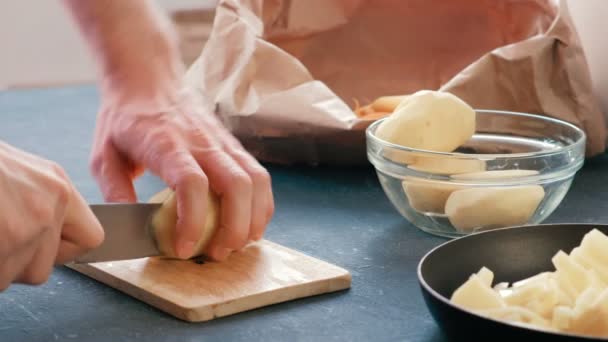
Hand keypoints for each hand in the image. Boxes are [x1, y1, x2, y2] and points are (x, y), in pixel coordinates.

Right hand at [0, 142, 103, 289]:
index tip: (42, 248)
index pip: (91, 239)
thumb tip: (51, 242)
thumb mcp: (23, 175)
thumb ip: (43, 205)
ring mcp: (24, 226)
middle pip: (43, 268)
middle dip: (15, 263)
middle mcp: (49, 205)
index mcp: (58, 187)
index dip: (64, 251)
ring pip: (13, 276)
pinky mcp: (5, 240)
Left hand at [90, 86, 273, 260]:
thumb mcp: (104, 154)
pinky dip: (262, 205)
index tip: (183, 248)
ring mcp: (223, 142)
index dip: (193, 221)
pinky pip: (260, 176)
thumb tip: (132, 227)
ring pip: (256, 181)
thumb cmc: (126, 119)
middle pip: (237, 185)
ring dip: (254, 218)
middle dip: (234, 228)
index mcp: (166, 144)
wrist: (148, 79)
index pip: (192, 183)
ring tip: (239, 244)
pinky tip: (251, 224)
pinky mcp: (234, 145)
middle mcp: (201, 142)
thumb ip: (115, 192)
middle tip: (217, 254)